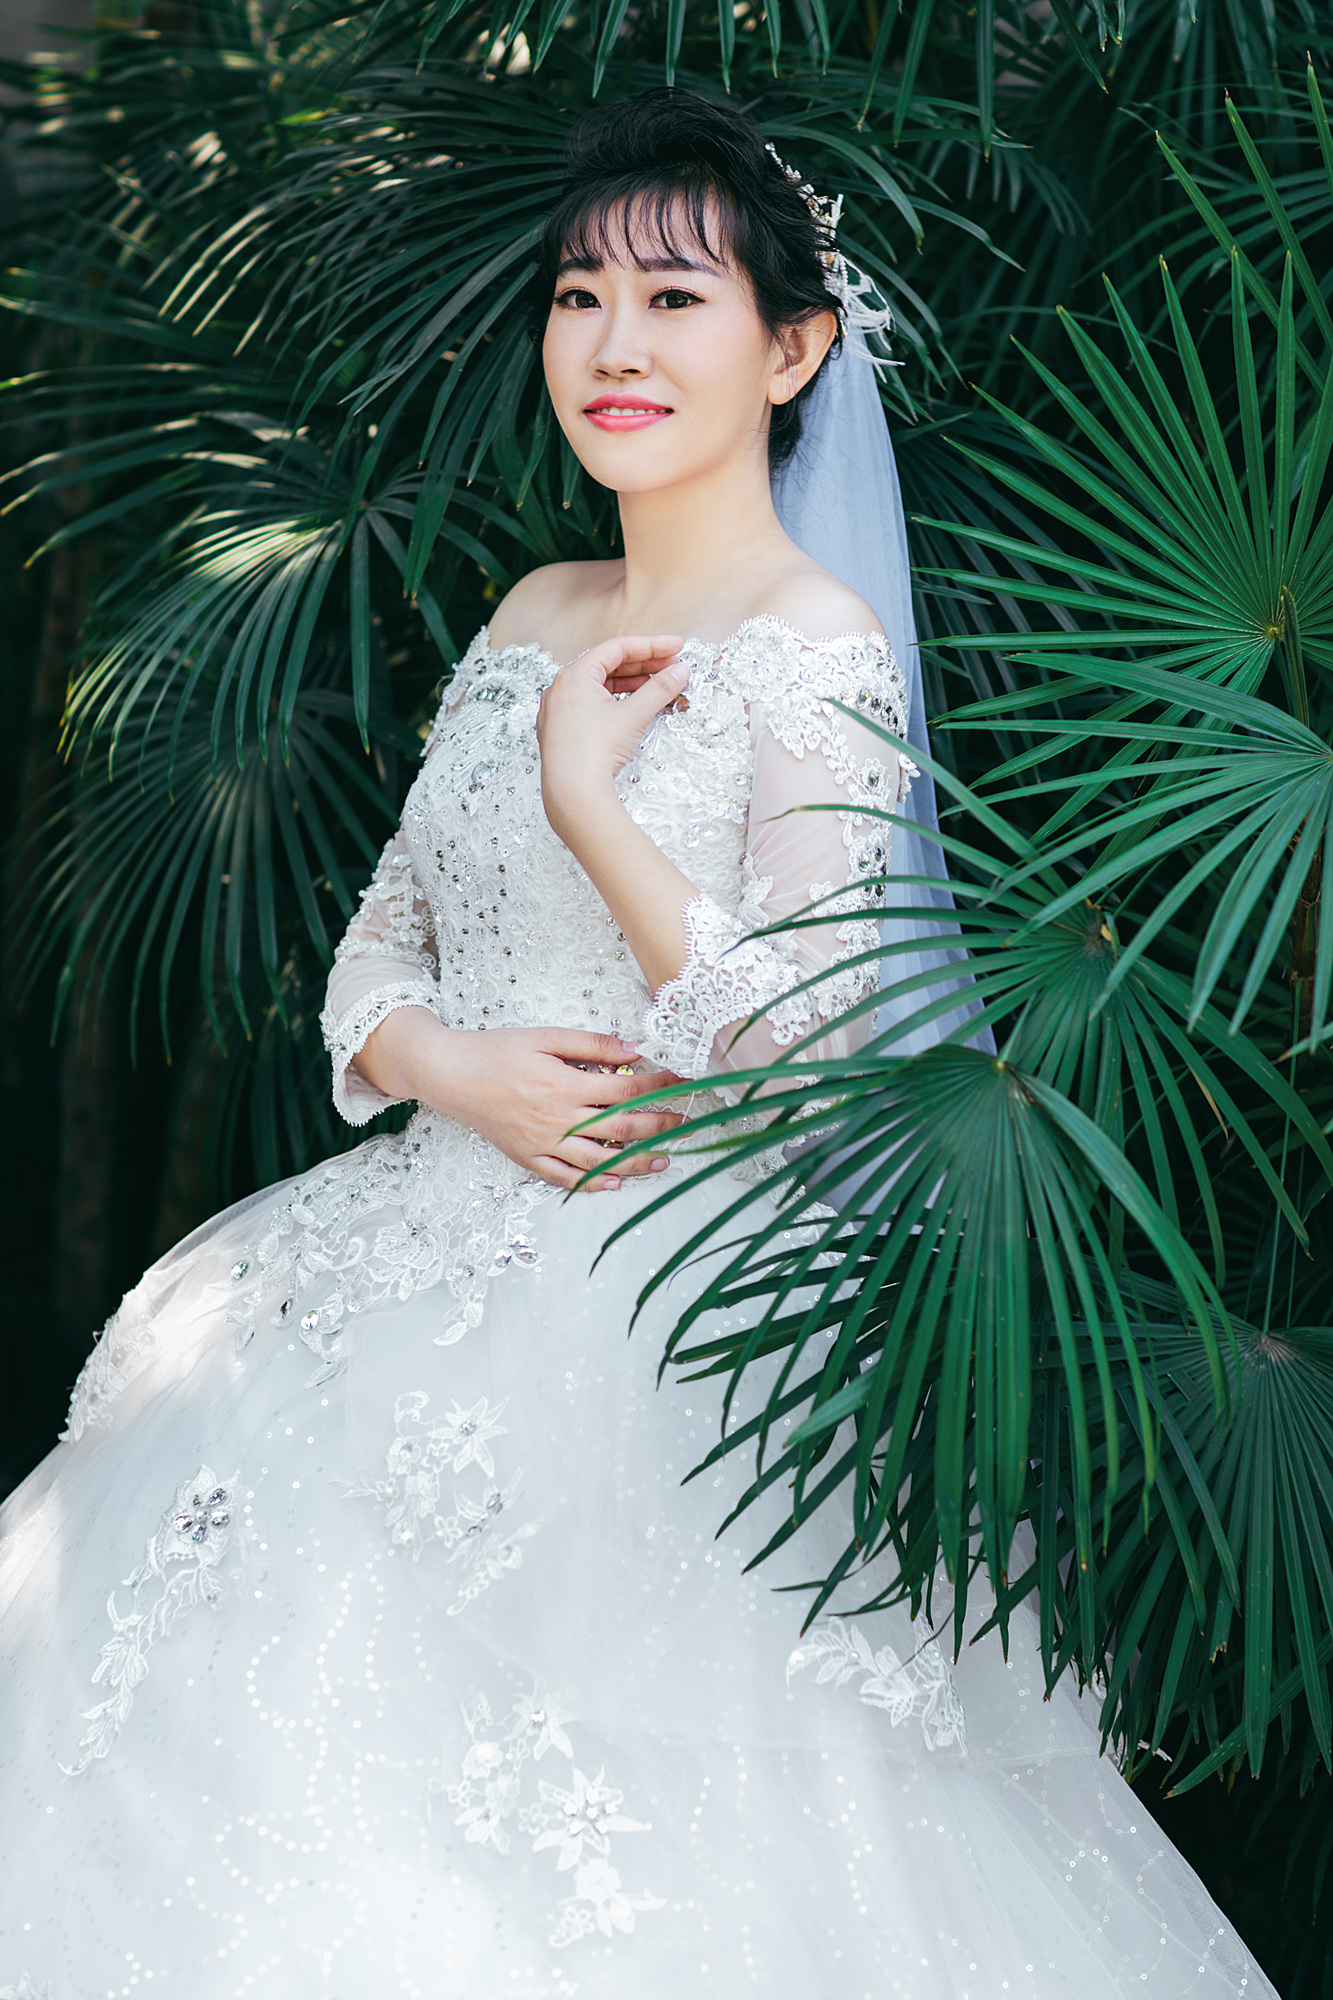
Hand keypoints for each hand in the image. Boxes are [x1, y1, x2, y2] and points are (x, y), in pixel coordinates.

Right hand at [354, 1010, 686, 1191]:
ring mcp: (542, 1144)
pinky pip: (564, 1179)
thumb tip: (635, 1050)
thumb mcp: (546, 1037)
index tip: (681, 1082)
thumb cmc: (497, 1051)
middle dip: (659, 1126)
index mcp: (564, 1085)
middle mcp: (556, 1120)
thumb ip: (592, 1044)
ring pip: (599, 1161)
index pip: (625, 1089)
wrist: (451, 1075)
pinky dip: (591, 1184)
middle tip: (684, 1123)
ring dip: (636, 1163)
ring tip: (663, 1160)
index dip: (658, 1086)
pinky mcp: (527, 1158)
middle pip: (621, 1129)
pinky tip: (613, 1183)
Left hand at [536, 634, 689, 837]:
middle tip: (673, 667)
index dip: (651, 646)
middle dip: (644, 666)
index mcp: (574, 676)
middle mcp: (561, 690)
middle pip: (608, 667)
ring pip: (600, 689)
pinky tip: (635, 709)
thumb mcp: (634, 715)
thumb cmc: (593, 752)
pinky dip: (616, 704)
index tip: (676, 646)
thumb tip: (679, 672)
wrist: (573, 793)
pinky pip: (592, 708)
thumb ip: (660, 689)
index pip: (617, 649)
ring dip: (632, 685)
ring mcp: (559, 713)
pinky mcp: (562, 733)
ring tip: (659, 687)